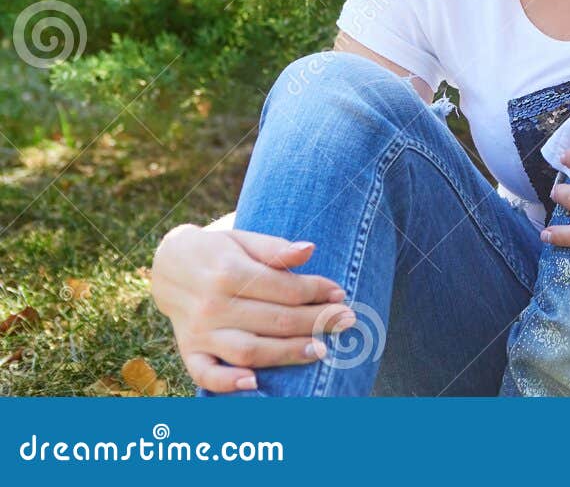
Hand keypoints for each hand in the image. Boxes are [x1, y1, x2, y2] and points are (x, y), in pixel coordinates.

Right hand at [150, 224, 350, 392]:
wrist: (169, 267)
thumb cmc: (218, 251)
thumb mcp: (244, 239)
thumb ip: (275, 248)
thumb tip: (309, 250)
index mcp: (229, 273)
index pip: (284, 288)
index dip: (317, 291)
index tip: (341, 293)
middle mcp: (213, 306)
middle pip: (275, 320)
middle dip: (316, 321)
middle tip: (347, 321)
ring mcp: (200, 332)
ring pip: (249, 350)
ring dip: (287, 353)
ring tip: (321, 350)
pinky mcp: (188, 351)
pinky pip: (205, 374)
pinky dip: (228, 383)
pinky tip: (255, 384)